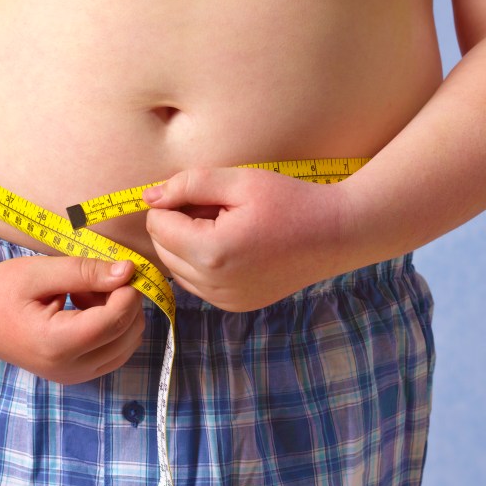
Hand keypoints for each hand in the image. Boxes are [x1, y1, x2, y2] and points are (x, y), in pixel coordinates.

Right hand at [0, 256, 143, 383]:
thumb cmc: (2, 288)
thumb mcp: (40, 272)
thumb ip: (85, 272)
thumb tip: (128, 271)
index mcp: (56, 344)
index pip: (114, 321)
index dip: (127, 291)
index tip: (118, 267)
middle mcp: (68, 369)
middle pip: (127, 333)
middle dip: (122, 301)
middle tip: (92, 279)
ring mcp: (74, 376)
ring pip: (127, 343)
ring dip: (119, 314)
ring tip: (84, 293)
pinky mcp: (78, 374)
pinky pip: (116, 351)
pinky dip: (112, 327)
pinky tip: (85, 309)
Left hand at [144, 167, 346, 311]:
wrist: (336, 234)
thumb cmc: (290, 201)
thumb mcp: (239, 181)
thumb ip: (188, 185)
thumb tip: (148, 198)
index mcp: (212, 252)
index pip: (157, 225)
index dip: (173, 203)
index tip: (204, 195)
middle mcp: (214, 285)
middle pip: (162, 249)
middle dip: (179, 225)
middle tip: (218, 209)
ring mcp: (224, 300)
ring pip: (176, 268)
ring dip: (189, 244)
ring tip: (228, 226)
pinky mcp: (234, 305)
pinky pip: (197, 283)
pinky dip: (203, 262)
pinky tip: (235, 246)